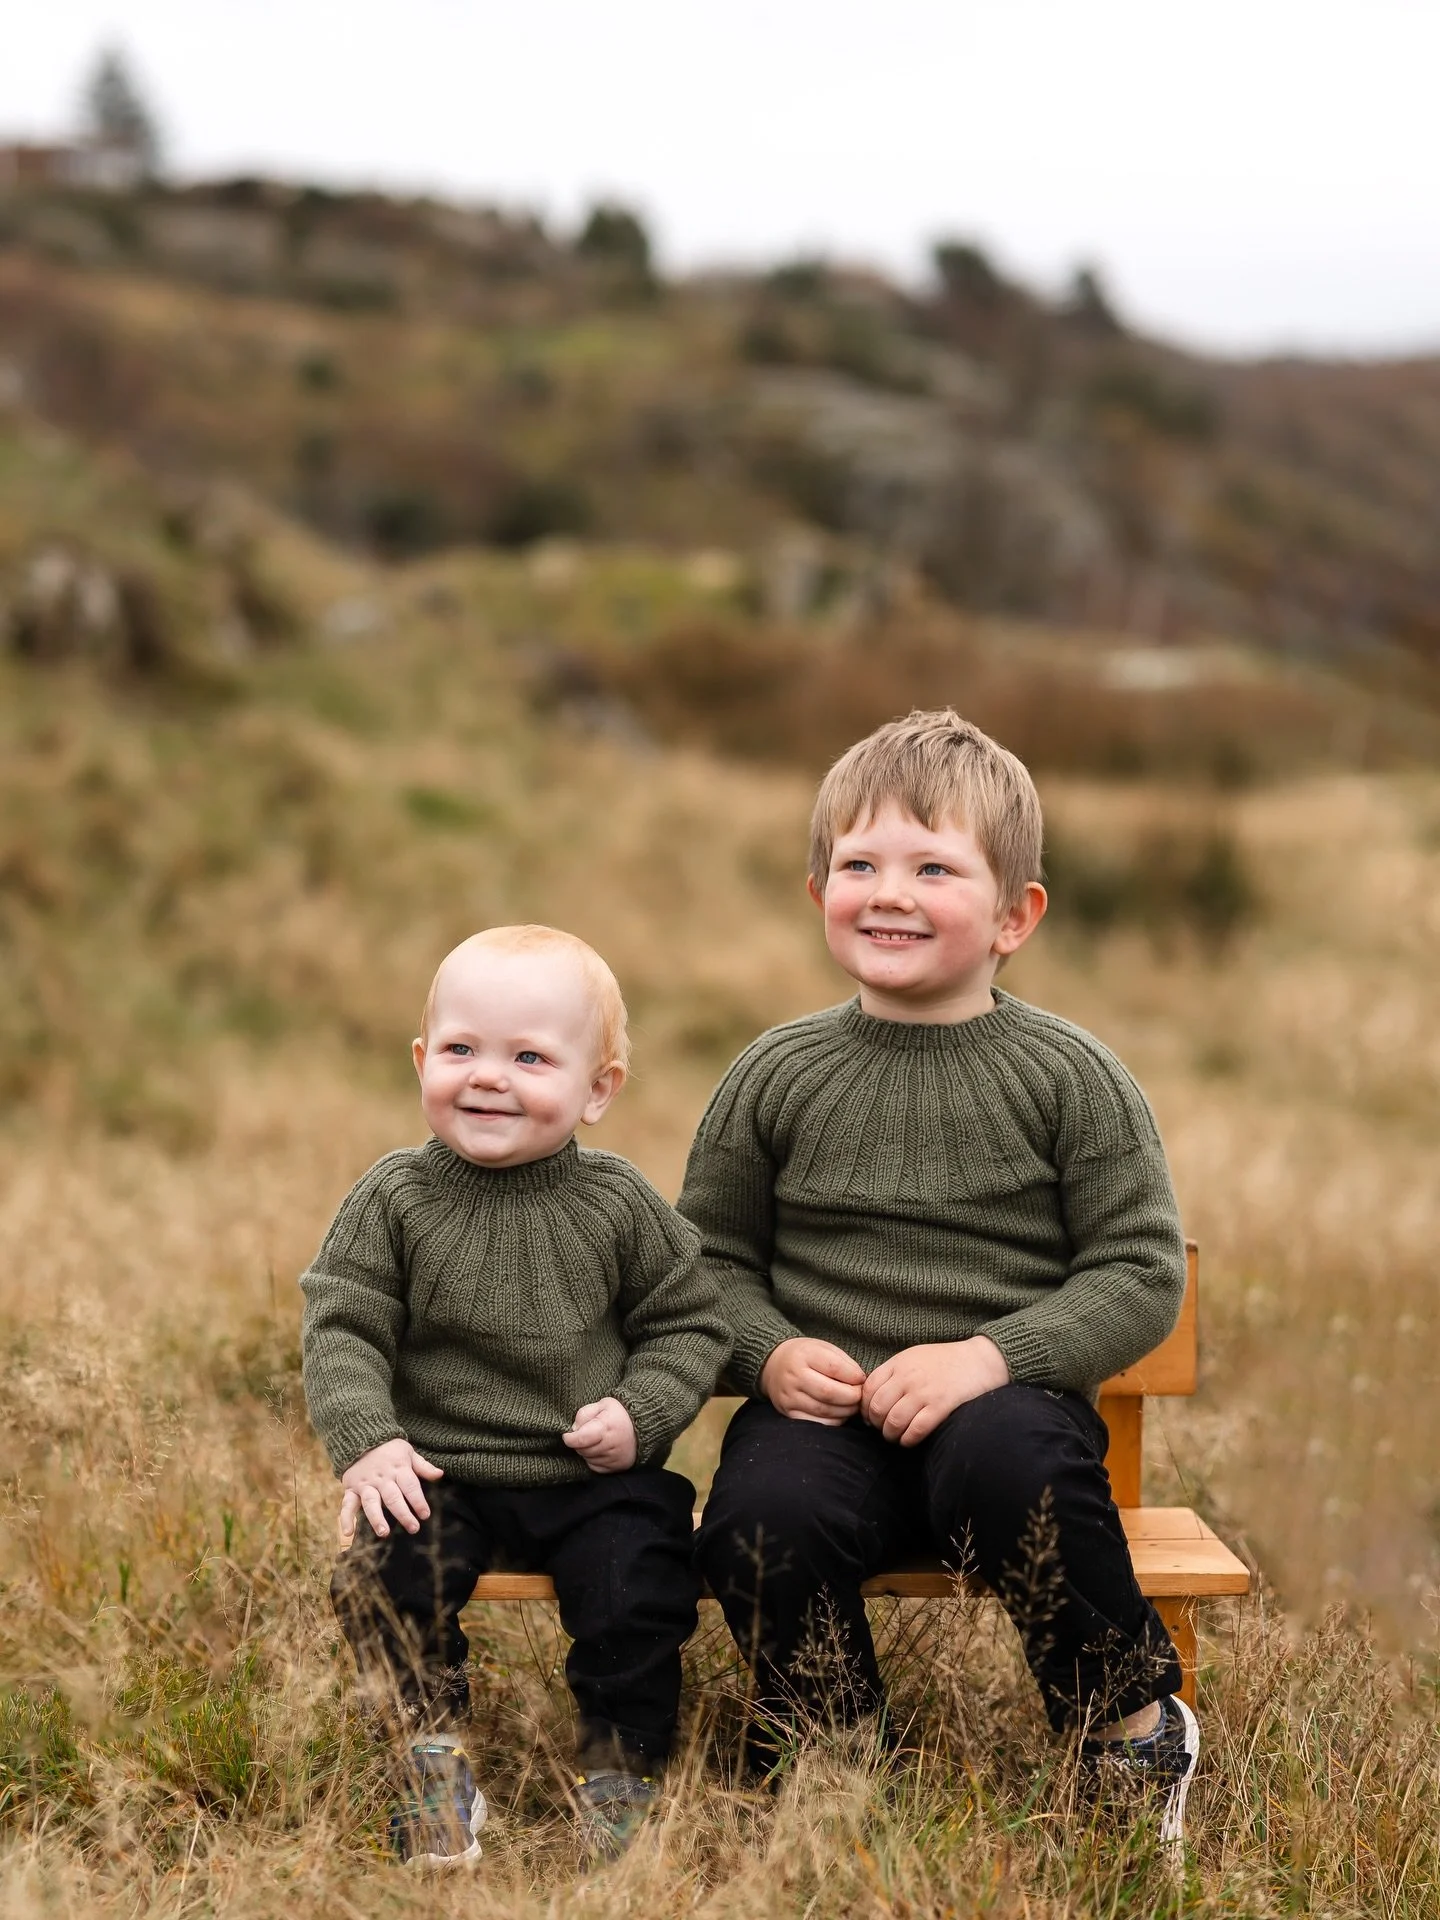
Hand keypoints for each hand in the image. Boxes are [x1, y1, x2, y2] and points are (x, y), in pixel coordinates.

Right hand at [338, 1439, 443, 1545]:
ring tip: (384, 1532)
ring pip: (371, 1503)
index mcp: (398, 1468)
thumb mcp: (408, 1452)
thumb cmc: (389, 1449)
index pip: (410, 1486)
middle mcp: (382, 1478)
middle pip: (393, 1497)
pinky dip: (346, 1518)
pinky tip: (348, 1533)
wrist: (361, 1437)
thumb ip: (423, 1466)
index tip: (425, 1515)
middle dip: (403, 1514)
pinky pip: (347, 1504)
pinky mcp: (351, 1489)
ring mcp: (365, 1484)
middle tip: (413, 1528)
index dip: (418, 1501)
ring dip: (376, 1518)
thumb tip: (440, 1474)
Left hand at [563, 1397, 636, 1472]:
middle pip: (582, 1450)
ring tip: (595, 1440)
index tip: (568, 1435)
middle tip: (585, 1434)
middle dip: (579, 1443)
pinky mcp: (617, 1467)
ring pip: (588, 1459)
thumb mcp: (602, 1404)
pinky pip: (596, 1467)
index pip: (580, 1439)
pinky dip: (594, 1459)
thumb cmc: (620, 1413)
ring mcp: (615, 1458)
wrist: (643, 1425)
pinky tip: (600, 1449)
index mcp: (606, 1427)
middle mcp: (611, 1445)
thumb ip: (585, 1413)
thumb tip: (574, 1429)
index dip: (570, 1438)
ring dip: (586, 1451)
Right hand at [759, 1337, 865, 1424]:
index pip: (834, 1368)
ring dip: (845, 1411)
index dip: (854, 1376)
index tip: (862, 1379)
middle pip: (829, 1392)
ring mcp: (789, 1397)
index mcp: (804, 1355)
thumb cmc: (805, 1356)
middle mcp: (793, 1376)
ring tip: (852, 1405)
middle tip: (860, 1396)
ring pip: (823, 1410)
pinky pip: (815, 1423)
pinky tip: (839, 1414)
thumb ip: (843, 1363)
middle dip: (852, 1397)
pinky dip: (833, 1421)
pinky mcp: (788, 1412)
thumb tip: (861, 1382)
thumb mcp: (823, 1348)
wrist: (773, 1365)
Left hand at [860, 1336, 1009, 1446]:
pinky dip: (908, 1440)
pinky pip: (916, 1430)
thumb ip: (894, 1373)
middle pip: (877, 1408)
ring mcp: (924, 1391)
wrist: (981, 1360)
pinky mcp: (941, 1406)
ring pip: (894, 1422)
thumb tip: (872, 1398)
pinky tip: (909, 1441)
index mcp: (899, 1363)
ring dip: (891, 1435)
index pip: (868, 1388)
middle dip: (876, 1424)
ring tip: (896, 1438)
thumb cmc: (946, 1361)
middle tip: (883, 1430)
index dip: (865, 1408)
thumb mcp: (914, 1357)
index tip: (870, 1417)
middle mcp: (908, 1377)